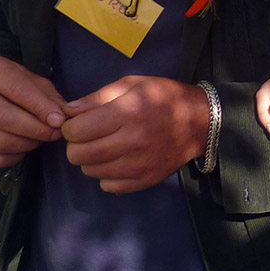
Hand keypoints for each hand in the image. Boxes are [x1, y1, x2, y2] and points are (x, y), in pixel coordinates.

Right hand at [0, 56, 67, 168]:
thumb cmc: (15, 86)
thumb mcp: (35, 83)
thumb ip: (50, 99)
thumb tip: (60, 120)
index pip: (18, 91)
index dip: (41, 109)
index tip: (59, 122)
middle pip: (5, 119)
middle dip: (36, 131)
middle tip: (53, 135)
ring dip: (25, 146)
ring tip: (38, 140)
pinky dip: (9, 159)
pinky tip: (20, 151)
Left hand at [62, 76, 208, 193]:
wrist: (201, 122)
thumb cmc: (164, 97)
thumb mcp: (133, 84)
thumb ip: (98, 97)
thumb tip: (68, 111)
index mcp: (126, 113)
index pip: (76, 131)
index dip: (70, 127)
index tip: (79, 123)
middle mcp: (131, 141)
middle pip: (78, 155)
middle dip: (77, 144)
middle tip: (90, 136)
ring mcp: (138, 165)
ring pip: (90, 171)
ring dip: (92, 160)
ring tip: (107, 147)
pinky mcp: (145, 180)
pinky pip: (108, 186)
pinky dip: (108, 175)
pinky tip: (119, 161)